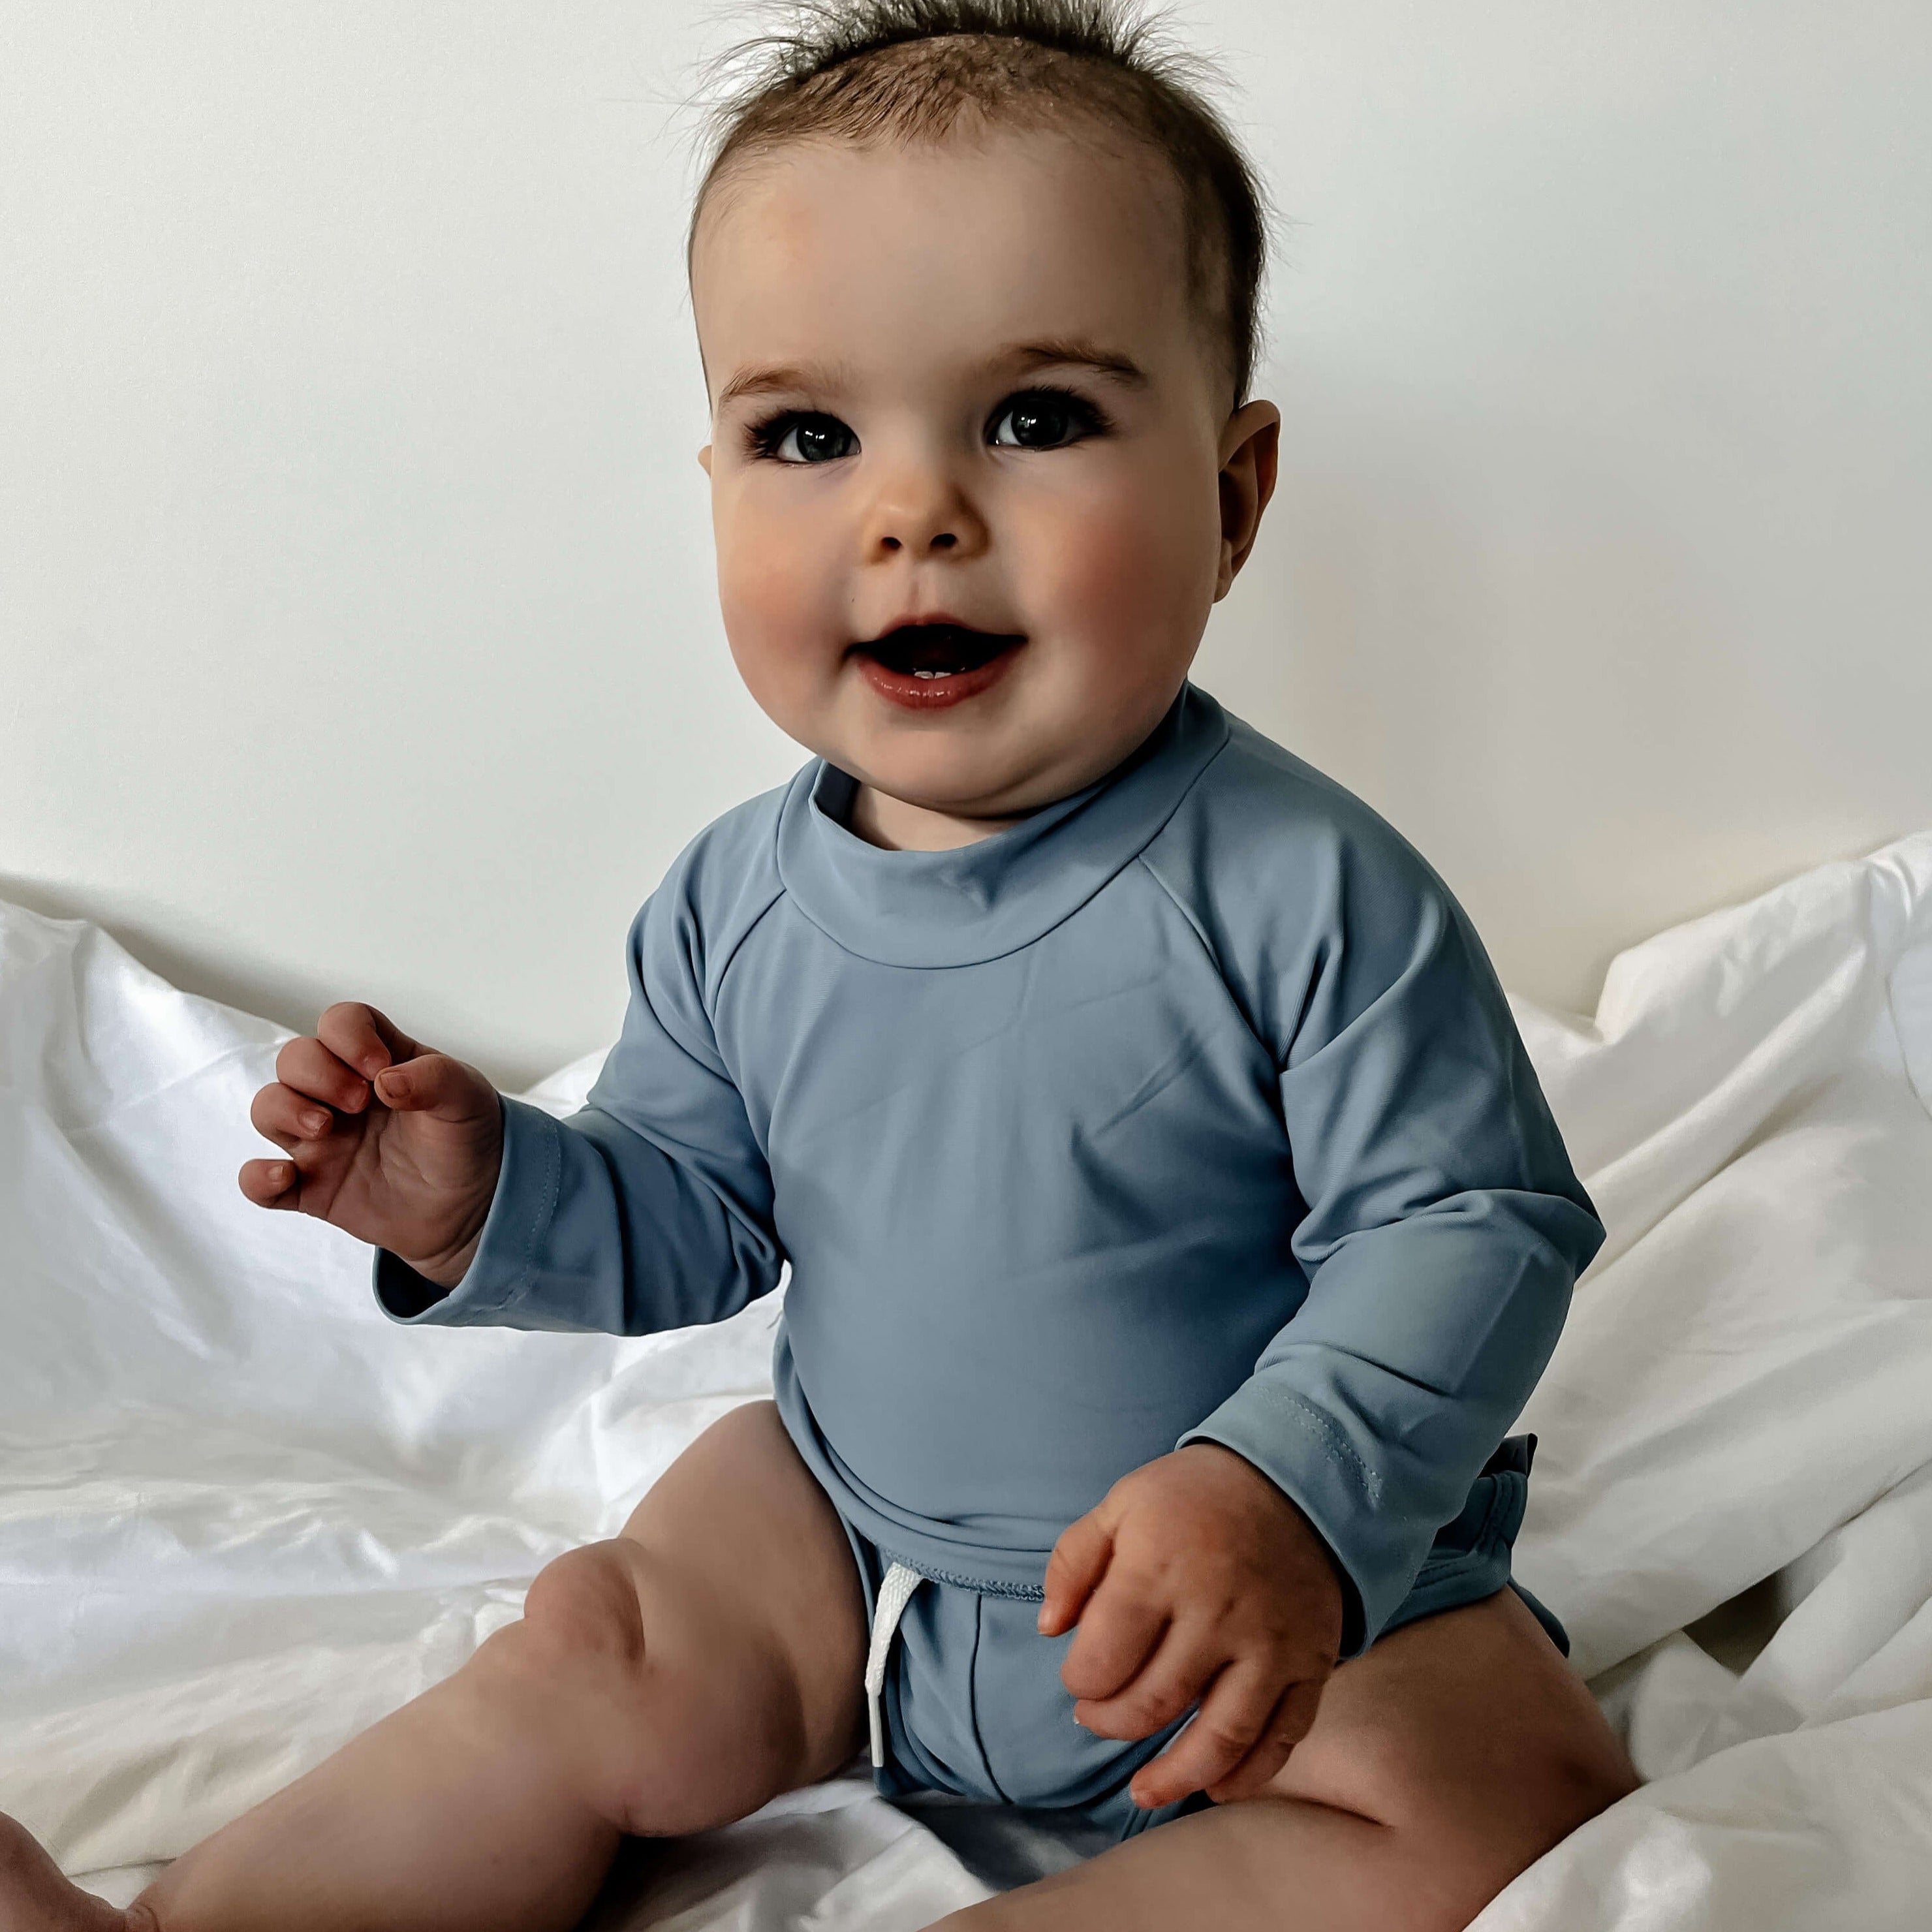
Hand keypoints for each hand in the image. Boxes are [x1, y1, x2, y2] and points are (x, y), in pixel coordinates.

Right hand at [239, 1002, 502, 1287]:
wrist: (472, 1206)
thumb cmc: (465, 1140)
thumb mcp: (467, 1100)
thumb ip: (436, 1078)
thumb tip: (385, 1080)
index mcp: (379, 1062)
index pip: (340, 1023)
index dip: (349, 1036)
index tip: (378, 1067)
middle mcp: (341, 1094)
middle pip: (295, 1059)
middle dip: (316, 1073)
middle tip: (358, 1103)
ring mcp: (322, 1140)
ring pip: (269, 1107)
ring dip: (284, 1110)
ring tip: (324, 1129)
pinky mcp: (312, 1186)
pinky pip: (260, 1181)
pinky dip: (257, 1178)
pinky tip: (283, 1178)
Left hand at [1039, 1442, 1344, 1809]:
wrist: (1295, 1480)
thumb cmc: (1194, 1497)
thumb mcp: (1121, 1504)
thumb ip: (1073, 1563)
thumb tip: (1050, 1629)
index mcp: (1160, 1567)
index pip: (1104, 1657)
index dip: (1080, 1681)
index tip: (1079, 1678)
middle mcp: (1217, 1612)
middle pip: (1153, 1703)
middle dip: (1112, 1721)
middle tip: (1097, 1714)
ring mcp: (1270, 1644)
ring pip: (1220, 1739)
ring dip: (1174, 1776)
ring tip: (1142, 1789)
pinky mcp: (1311, 1664)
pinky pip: (1281, 1738)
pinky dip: (1247, 1776)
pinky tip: (1213, 1785)